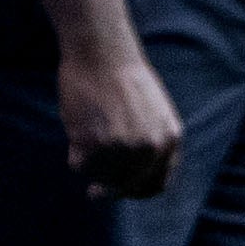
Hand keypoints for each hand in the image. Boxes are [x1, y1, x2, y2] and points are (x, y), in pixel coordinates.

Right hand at [59, 42, 187, 197]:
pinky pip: (78, 165)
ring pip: (99, 177)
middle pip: (125, 187)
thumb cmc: (125, 77)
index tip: (122, 193)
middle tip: (94, 192)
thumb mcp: (156, 111)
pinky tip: (78, 124)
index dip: (137, 192)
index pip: (155, 185)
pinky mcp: (92, 145)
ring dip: (91, 164)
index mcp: (169, 139)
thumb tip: (138, 178)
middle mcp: (149, 148)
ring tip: (88, 132)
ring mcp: (122, 149)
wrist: (102, 52)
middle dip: (110, 191)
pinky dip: (75, 152)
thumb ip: (153, 143)